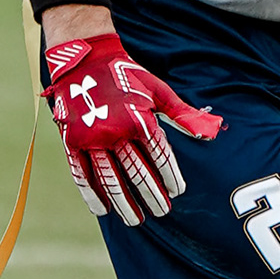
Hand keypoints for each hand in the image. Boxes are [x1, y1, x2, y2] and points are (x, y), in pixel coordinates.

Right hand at [43, 28, 223, 224]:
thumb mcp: (157, 89)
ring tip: (136, 219)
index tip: (177, 191)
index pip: (160, 156)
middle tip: (162, 212)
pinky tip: (103, 210)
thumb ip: (182, 113)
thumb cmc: (127, 75)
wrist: (84, 59)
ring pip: (110, 178)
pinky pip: (82, 173)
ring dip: (124, 202)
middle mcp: (115, 130)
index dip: (170, 176)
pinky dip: (91, 194)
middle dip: (152, 195)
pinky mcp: (71, 141)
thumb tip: (208, 133)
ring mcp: (91, 138)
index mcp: (139, 117)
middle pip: (137, 172)